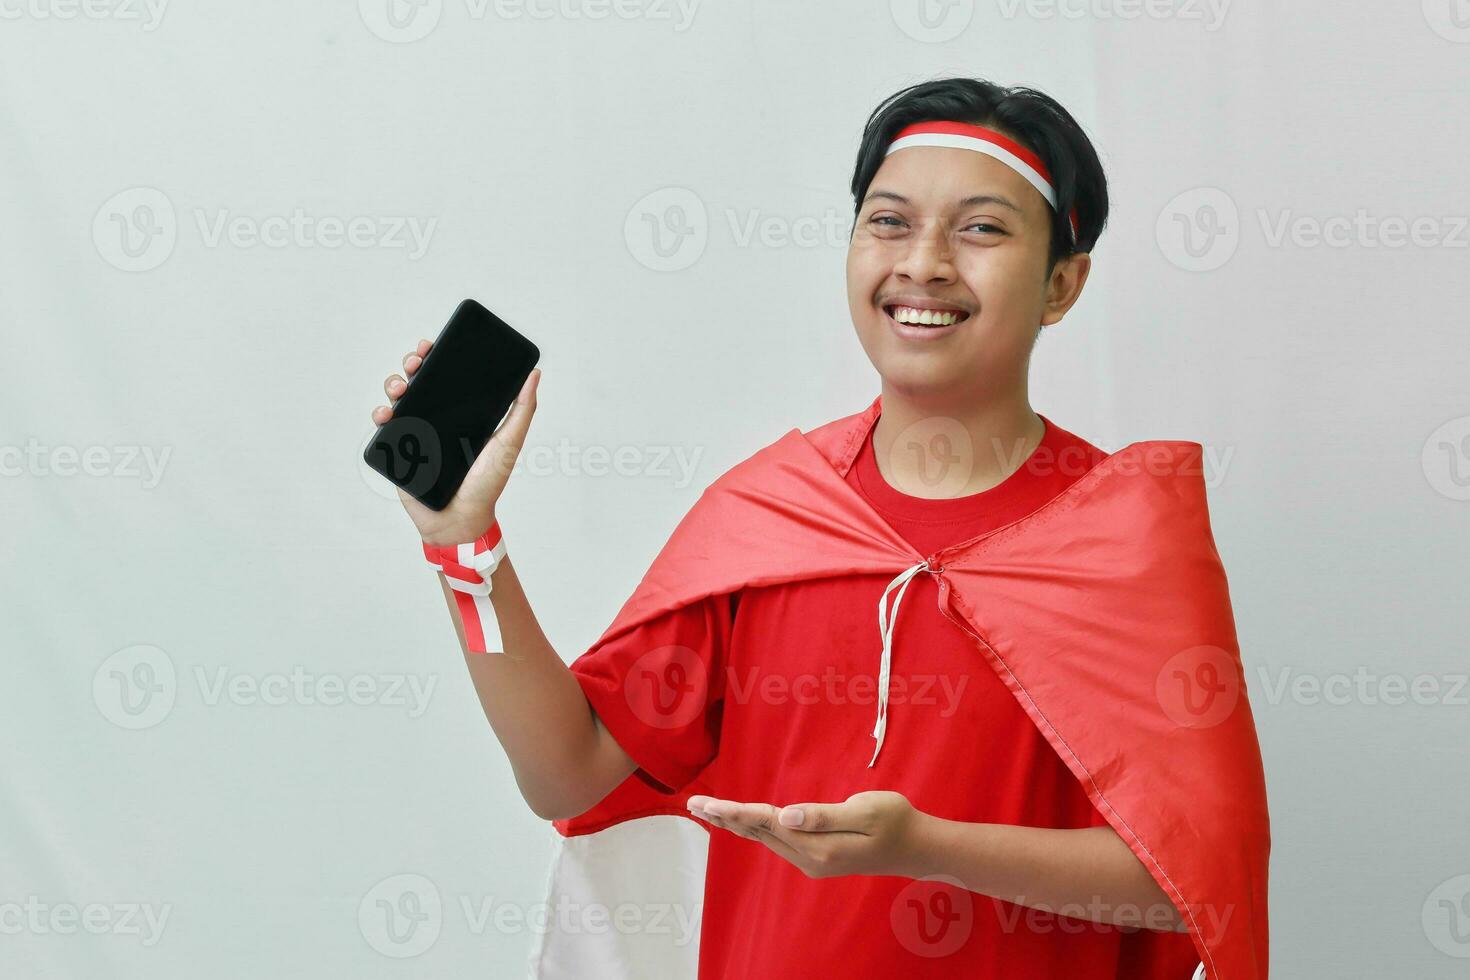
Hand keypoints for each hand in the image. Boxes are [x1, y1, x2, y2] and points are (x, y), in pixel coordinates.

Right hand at [371, 338, 541, 545]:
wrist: (460, 519)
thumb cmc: (488, 483)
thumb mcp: (509, 442)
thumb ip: (523, 410)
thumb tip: (535, 374)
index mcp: (461, 411)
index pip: (446, 375)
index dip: (436, 356)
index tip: (432, 344)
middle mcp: (437, 417)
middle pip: (419, 380)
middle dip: (413, 364)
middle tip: (416, 362)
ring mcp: (415, 433)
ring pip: (398, 398)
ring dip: (394, 384)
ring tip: (401, 387)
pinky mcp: (397, 451)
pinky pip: (383, 427)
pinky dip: (380, 414)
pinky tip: (387, 413)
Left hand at [686, 791, 926, 879]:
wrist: (917, 848)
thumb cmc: (895, 822)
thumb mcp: (865, 812)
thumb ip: (824, 815)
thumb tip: (785, 815)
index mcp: (818, 848)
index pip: (767, 823)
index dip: (736, 811)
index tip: (708, 803)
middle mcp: (809, 859)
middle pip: (759, 833)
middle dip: (726, 817)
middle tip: (693, 804)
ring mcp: (812, 862)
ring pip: (765, 839)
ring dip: (736, 823)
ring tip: (708, 811)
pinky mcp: (816, 858)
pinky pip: (776, 841)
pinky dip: (754, 828)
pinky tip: (742, 822)